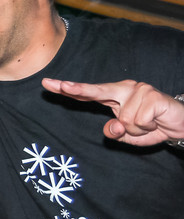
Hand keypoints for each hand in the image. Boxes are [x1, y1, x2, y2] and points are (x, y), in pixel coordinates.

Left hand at [42, 78, 183, 145]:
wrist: (180, 124)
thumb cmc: (150, 126)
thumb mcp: (128, 135)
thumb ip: (115, 131)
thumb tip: (113, 126)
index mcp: (114, 96)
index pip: (88, 93)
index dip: (68, 89)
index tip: (48, 84)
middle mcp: (124, 89)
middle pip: (97, 90)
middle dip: (78, 89)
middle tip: (61, 85)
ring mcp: (139, 90)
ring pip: (124, 119)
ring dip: (137, 129)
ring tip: (148, 124)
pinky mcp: (152, 96)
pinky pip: (138, 120)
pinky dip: (147, 128)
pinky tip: (155, 121)